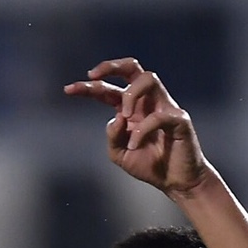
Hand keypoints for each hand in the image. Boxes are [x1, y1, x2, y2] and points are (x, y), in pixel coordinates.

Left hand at [64, 59, 212, 197]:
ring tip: (126, 116)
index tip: (67, 89)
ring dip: (131, 94)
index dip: (88, 87)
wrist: (176, 182)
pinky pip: (159, 116)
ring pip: (149, 79)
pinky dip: (143, 130)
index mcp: (130, 109)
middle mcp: (147, 102)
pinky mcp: (179, 119)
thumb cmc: (149, 165)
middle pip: (132, 68)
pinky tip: (135, 146)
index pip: (108, 89)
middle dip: (111, 66)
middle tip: (93, 75)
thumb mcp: (119, 154)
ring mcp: (164, 107)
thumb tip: (116, 117)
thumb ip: (112, 137)